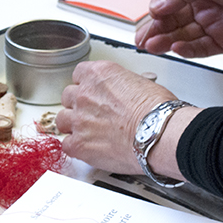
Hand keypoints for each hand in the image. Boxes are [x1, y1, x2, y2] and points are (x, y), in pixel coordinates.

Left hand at [56, 61, 180, 174]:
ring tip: (90, 133)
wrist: (159, 134)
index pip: (79, 74)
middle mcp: (85, 94)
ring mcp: (79, 120)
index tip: (92, 93)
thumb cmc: (158, 111)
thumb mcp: (140, 83)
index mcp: (99, 74)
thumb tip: (121, 94)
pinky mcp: (79, 144)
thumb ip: (120, 86)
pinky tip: (89, 148)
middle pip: (68, 97)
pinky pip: (66, 144)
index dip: (86, 85)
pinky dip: (76, 147)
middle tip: (94, 115)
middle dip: (79, 105)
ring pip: (62, 120)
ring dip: (74, 126)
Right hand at [135, 0, 222, 57]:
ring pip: (184, 35)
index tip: (150, 16)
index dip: (158, 8)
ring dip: (167, 40)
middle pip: (173, 19)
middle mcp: (206, 4)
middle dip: (156, 29)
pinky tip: (177, 48)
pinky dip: (188, 49)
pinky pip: (201, 48)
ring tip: (154, 45)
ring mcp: (215, 24)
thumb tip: (158, 4)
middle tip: (142, 39)